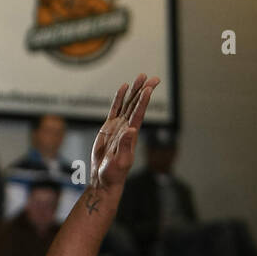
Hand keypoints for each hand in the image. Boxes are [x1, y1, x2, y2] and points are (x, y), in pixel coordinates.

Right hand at [90, 73, 159, 191]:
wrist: (103, 178)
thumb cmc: (114, 173)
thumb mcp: (121, 161)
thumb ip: (126, 146)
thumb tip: (131, 130)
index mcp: (131, 135)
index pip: (139, 113)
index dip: (144, 101)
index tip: (149, 88)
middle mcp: (127, 128)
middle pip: (136, 105)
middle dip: (144, 91)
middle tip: (153, 77)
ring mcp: (118, 127)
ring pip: (127, 104)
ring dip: (134, 91)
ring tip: (141, 77)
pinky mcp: (108, 128)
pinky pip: (115, 110)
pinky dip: (119, 98)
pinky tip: (123, 88)